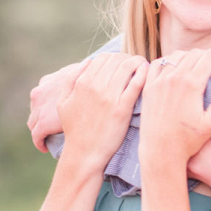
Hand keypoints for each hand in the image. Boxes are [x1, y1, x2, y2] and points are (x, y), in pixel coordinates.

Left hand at [28, 62, 84, 150]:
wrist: (91, 90)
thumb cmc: (92, 80)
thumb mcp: (83, 73)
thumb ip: (79, 76)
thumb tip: (87, 74)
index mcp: (47, 81)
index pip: (42, 96)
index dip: (48, 106)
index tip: (55, 115)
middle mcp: (38, 94)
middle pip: (36, 109)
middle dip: (42, 118)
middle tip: (53, 127)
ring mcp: (38, 108)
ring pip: (34, 123)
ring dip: (40, 130)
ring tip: (49, 138)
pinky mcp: (42, 123)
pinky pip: (36, 136)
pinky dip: (40, 142)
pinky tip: (45, 148)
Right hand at [57, 53, 147, 169]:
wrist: (84, 153)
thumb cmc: (74, 129)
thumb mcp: (63, 103)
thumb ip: (71, 80)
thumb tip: (87, 61)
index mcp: (82, 83)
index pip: (102, 58)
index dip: (114, 57)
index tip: (122, 62)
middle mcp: (95, 86)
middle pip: (116, 60)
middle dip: (127, 58)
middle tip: (135, 63)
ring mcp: (110, 97)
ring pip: (128, 67)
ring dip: (138, 62)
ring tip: (143, 65)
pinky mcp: (123, 108)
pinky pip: (136, 83)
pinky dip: (144, 73)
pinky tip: (148, 72)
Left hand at [139, 48, 210, 165]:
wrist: (160, 151)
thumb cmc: (188, 140)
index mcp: (192, 85)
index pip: (210, 57)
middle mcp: (174, 78)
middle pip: (195, 54)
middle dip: (208, 54)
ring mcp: (159, 81)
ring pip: (177, 55)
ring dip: (190, 56)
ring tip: (198, 64)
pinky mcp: (148, 87)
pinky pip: (158, 63)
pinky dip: (169, 60)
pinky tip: (175, 67)